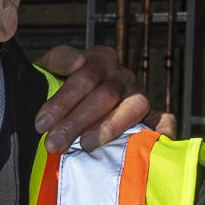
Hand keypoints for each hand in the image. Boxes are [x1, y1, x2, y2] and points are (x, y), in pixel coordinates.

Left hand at [34, 44, 161, 152]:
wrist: (63, 108)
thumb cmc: (55, 89)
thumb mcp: (48, 69)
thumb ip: (57, 61)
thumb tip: (78, 62)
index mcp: (99, 59)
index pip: (84, 76)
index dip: (62, 101)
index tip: (42, 124)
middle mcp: (121, 75)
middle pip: (105, 94)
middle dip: (76, 121)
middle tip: (54, 143)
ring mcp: (137, 95)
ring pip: (133, 106)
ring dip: (109, 127)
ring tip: (86, 145)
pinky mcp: (150, 115)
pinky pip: (162, 119)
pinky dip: (161, 129)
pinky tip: (152, 141)